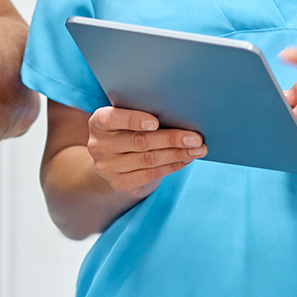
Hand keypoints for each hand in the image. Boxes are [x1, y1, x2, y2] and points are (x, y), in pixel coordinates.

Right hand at [85, 105, 205, 197]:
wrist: (115, 161)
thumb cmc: (127, 131)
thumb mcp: (126, 119)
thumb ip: (141, 114)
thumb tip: (179, 113)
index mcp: (99, 122)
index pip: (113, 118)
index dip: (134, 120)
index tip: (156, 122)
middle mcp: (99, 145)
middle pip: (140, 141)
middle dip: (171, 139)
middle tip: (195, 138)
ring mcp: (108, 167)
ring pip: (149, 159)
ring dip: (177, 154)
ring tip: (197, 149)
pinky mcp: (120, 183)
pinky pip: (151, 174)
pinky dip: (172, 166)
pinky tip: (186, 159)